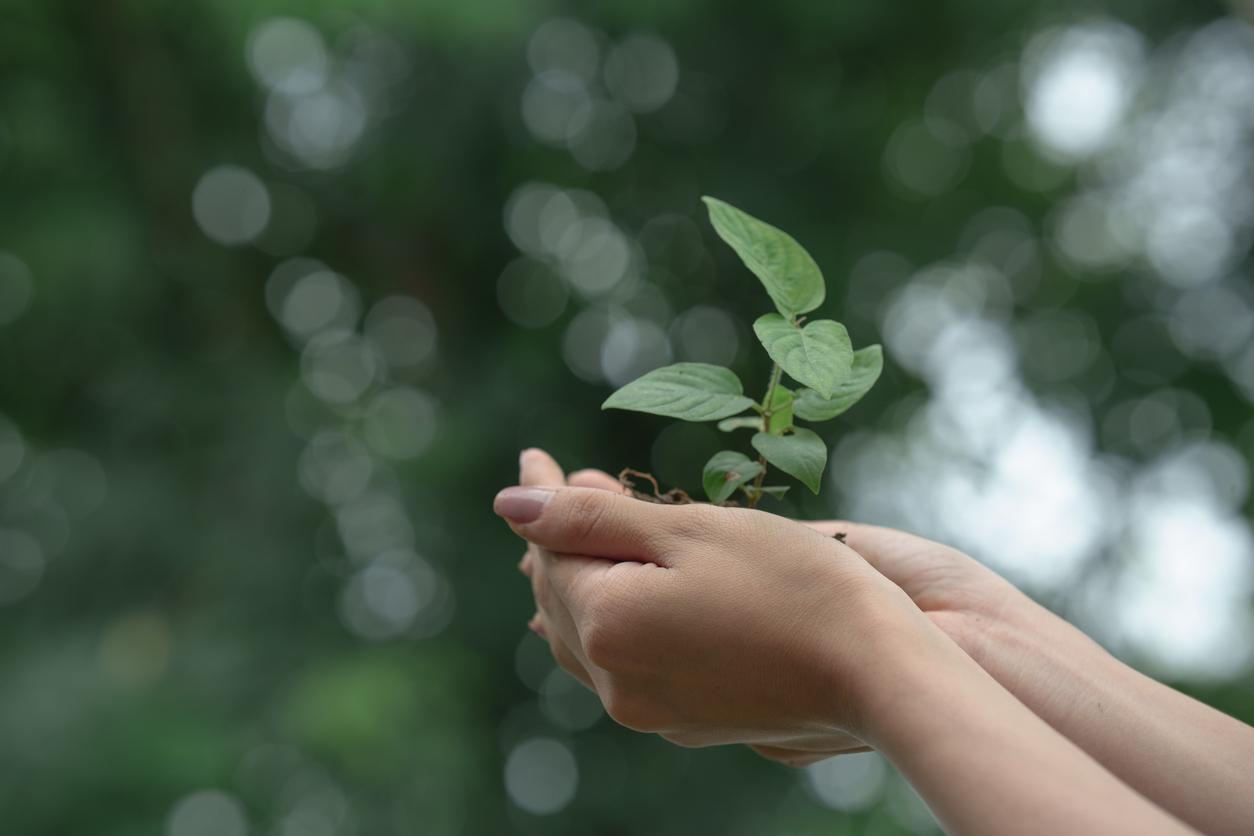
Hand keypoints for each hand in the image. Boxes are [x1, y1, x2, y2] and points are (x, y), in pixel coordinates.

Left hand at [496, 450, 934, 750]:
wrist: (877, 669)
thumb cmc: (791, 582)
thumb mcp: (687, 531)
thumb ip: (590, 519)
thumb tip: (509, 504)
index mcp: (608, 626)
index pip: (549, 552)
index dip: (542, 499)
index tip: (537, 458)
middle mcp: (616, 681)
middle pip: (561, 596)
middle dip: (560, 537)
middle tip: (567, 481)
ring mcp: (650, 710)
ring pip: (588, 633)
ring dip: (586, 576)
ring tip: (596, 525)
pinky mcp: (686, 721)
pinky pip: (623, 660)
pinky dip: (617, 613)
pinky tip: (631, 588)